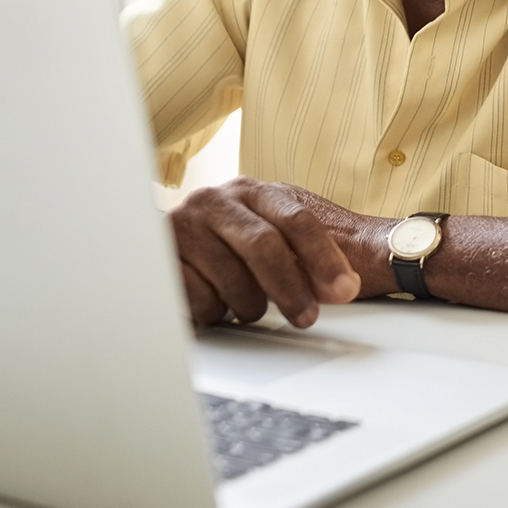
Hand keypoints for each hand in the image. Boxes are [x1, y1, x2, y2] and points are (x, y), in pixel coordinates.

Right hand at [169, 176, 367, 326]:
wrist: (173, 242)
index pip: (297, 219)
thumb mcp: (271, 238)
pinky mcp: (159, 258)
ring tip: (247, 305)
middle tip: (307, 317)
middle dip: (291, 288)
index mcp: (252, 191)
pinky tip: (216, 304)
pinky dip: (214, 312)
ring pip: (231, 279)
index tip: (345, 289)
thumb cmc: (231, 244)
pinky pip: (197, 298)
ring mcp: (184, 226)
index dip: (324, 258)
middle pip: (264, 245)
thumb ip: (306, 257)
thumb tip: (348, 286)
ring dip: (248, 305)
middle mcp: (215, 201)